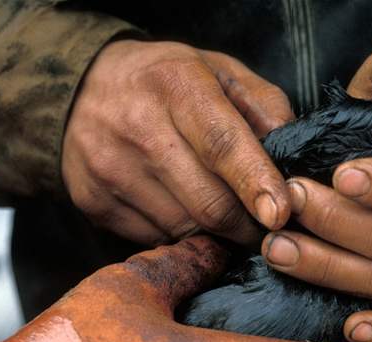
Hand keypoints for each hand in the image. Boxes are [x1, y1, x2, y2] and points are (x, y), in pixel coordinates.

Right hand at [62, 40, 294, 245]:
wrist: (78, 89)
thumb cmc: (167, 83)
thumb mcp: (219, 72)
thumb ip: (265, 107)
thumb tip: (293, 162)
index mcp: (176, 85)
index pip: (222, 145)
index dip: (255, 184)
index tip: (280, 215)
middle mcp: (137, 127)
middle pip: (208, 202)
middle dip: (248, 226)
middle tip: (266, 227)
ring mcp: (110, 169)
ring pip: (185, 229)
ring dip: (216, 234)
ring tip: (224, 215)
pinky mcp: (93, 202)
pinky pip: (157, 239)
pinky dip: (181, 236)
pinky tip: (183, 211)